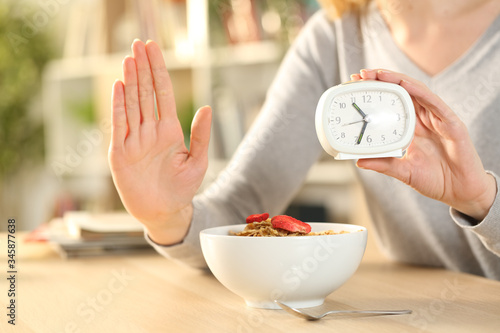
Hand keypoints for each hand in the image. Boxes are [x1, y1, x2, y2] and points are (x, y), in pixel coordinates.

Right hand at [109, 40, 211, 243]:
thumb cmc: (182, 188)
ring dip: (130, 81)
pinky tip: (119, 86)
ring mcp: (134, 140)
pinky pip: (119, 125)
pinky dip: (119, 106)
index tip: (154, 50)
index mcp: (169, 130)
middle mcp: (150, 131)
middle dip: (143, 68)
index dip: (159, 71)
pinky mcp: (120, 153)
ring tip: (129, 58)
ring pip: (132, 104)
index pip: (163, 94)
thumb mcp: (197, 161)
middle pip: (145, 93)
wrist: (165, 212)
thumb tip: (206, 107)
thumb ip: (200, 135)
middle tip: (138, 43)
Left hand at [351, 69, 495, 220]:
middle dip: (382, 80)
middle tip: (361, 74)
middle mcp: (424, 119)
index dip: (377, 92)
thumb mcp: (403, 171)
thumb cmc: (435, 179)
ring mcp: (438, 119)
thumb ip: (383, 164)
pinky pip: (435, 103)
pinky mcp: (452, 123)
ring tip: (378, 74)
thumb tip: (359, 161)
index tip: (356, 84)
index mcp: (412, 128)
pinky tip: (405, 84)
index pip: (392, 102)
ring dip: (397, 80)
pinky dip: (419, 91)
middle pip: (402, 91)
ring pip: (417, 91)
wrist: (461, 192)